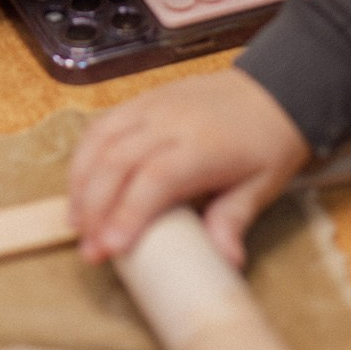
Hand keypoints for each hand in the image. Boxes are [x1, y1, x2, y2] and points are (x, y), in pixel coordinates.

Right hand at [70, 69, 311, 266]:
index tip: (110, 249)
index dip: (127, 214)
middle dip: (95, 207)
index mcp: (203, 145)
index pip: (155, 179)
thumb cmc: (268, 141)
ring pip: (101, 139)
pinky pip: (103, 123)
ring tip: (75, 222)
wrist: (274, 87)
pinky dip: (85, 154)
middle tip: (88, 249)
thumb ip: (234, 220)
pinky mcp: (143, 99)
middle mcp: (171, 121)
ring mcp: (152, 106)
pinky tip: (80, 184)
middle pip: (117, 160)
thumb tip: (224, 262)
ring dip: (81, 181)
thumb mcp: (262, 185)